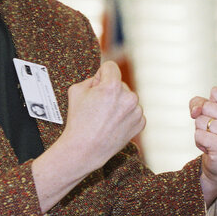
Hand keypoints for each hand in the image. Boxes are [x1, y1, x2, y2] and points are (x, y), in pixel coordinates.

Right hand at [32, 60, 144, 211]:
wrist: (85, 149)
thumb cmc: (78, 121)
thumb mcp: (76, 91)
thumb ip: (90, 79)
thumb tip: (101, 79)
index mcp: (113, 86)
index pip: (110, 67)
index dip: (100, 74)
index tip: (97, 84)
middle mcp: (128, 97)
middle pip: (119, 84)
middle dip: (110, 91)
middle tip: (97, 106)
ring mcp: (136, 111)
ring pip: (127, 98)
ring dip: (119, 103)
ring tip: (104, 117)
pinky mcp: (140, 123)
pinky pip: (133, 112)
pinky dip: (125, 116)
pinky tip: (113, 124)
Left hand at [190, 87, 216, 205]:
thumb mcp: (209, 110)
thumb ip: (198, 102)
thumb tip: (195, 111)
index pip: (216, 92)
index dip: (210, 103)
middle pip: (206, 106)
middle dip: (204, 118)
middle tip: (216, 131)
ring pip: (200, 120)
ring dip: (201, 130)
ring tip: (214, 139)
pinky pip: (198, 134)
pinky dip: (199, 141)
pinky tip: (211, 148)